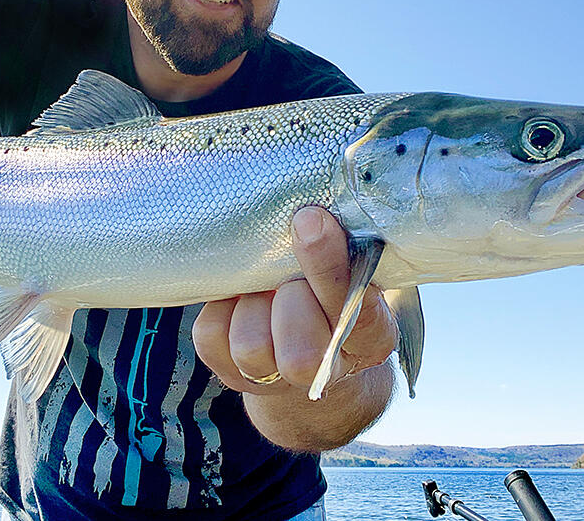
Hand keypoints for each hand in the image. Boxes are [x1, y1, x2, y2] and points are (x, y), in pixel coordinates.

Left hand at [193, 206, 397, 396]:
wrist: (310, 340)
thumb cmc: (334, 284)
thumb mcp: (356, 263)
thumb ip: (348, 241)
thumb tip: (312, 204)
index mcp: (371, 338)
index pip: (356, 314)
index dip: (328, 266)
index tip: (310, 219)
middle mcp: (326, 370)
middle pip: (299, 351)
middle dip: (288, 298)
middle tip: (289, 273)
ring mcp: (275, 378)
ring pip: (250, 347)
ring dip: (252, 307)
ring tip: (263, 287)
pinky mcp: (229, 370)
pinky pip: (211, 335)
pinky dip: (221, 307)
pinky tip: (240, 296)